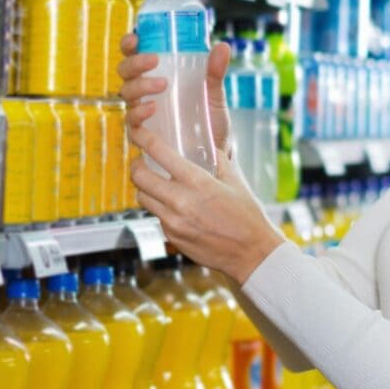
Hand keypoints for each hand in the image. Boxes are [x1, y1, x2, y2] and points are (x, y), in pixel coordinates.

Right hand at [118, 34, 233, 156]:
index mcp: (155, 76)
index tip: (135, 38)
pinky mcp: (142, 134)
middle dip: (134, 63)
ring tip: (162, 84)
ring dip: (140, 85)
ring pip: (126, 93)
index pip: (134, 55)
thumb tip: (222, 46)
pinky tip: (152, 108)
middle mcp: (143, 92)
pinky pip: (131, 121)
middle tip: (153, 60)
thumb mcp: (214, 95)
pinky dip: (139, 112)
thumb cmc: (210, 122)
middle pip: (125, 71)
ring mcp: (140, 112)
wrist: (214, 156)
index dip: (129, 44)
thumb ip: (215, 73)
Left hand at [128, 125, 284, 284]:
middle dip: (135, 165)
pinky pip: (155, 216)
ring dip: (144, 187)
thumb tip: (209, 145)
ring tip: (154, 183)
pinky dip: (159, 207)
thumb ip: (219, 161)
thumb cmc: (248, 217)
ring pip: (142, 197)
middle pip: (139, 176)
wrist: (253, 255)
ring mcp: (172, 221)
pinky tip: (172, 206)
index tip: (137, 133)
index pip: (158, 152)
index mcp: (196, 181)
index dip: (142, 138)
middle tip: (140, 161)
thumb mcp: (235, 182)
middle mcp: (180, 200)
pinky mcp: (171, 236)